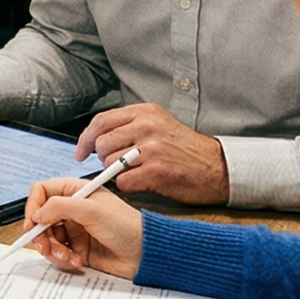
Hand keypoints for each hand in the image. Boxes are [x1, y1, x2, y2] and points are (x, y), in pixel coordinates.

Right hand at [20, 176, 145, 278]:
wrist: (147, 254)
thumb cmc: (128, 226)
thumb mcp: (92, 210)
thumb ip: (60, 207)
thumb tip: (37, 215)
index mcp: (76, 192)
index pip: (42, 192)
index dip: (33, 207)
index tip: (32, 224)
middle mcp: (72, 210)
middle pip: (40, 219)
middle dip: (41, 235)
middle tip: (46, 246)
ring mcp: (74, 230)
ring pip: (46, 239)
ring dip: (52, 250)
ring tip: (67, 257)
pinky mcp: (77, 249)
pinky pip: (57, 254)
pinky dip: (62, 260)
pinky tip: (77, 261)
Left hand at [76, 104, 227, 203]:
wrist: (219, 168)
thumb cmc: (187, 151)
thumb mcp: (160, 126)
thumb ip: (131, 127)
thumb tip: (97, 139)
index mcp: (146, 112)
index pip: (101, 121)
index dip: (85, 139)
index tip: (80, 152)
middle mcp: (147, 126)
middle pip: (102, 142)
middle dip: (103, 158)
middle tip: (116, 167)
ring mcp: (152, 148)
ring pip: (110, 161)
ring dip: (116, 173)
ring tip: (135, 173)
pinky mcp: (157, 170)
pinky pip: (123, 180)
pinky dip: (128, 186)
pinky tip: (143, 183)